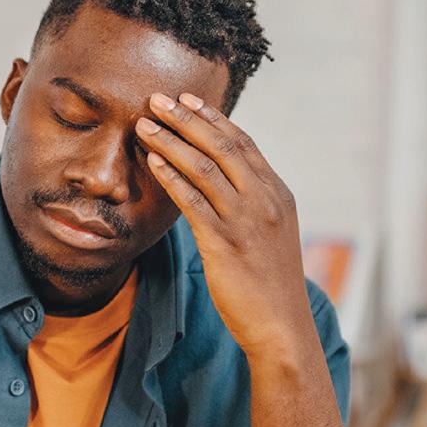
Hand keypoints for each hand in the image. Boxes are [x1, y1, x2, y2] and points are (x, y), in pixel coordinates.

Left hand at [134, 92, 312, 358]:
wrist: (282, 327)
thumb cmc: (270, 287)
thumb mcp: (270, 237)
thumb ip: (252, 208)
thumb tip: (224, 190)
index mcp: (278, 194)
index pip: (243, 144)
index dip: (213, 119)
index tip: (188, 100)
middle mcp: (265, 200)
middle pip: (222, 145)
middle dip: (186, 118)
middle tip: (157, 99)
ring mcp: (246, 220)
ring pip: (205, 167)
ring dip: (171, 140)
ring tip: (144, 124)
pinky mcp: (225, 242)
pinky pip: (194, 200)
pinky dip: (171, 176)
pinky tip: (152, 161)